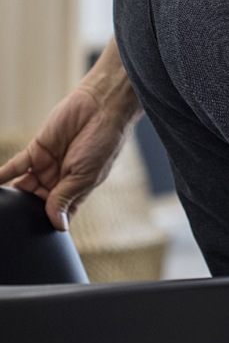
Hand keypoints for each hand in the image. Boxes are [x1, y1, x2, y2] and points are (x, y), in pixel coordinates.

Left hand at [0, 38, 140, 230]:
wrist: (102, 108)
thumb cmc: (105, 141)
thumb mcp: (86, 176)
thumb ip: (65, 198)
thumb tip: (57, 224)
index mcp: (78, 189)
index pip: (59, 213)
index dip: (49, 222)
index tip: (38, 234)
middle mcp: (61, 179)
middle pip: (37, 203)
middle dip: (29, 210)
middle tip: (20, 218)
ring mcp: (47, 165)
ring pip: (24, 187)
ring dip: (15, 196)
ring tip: (6, 207)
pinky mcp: (36, 149)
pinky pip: (15, 166)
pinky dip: (2, 177)